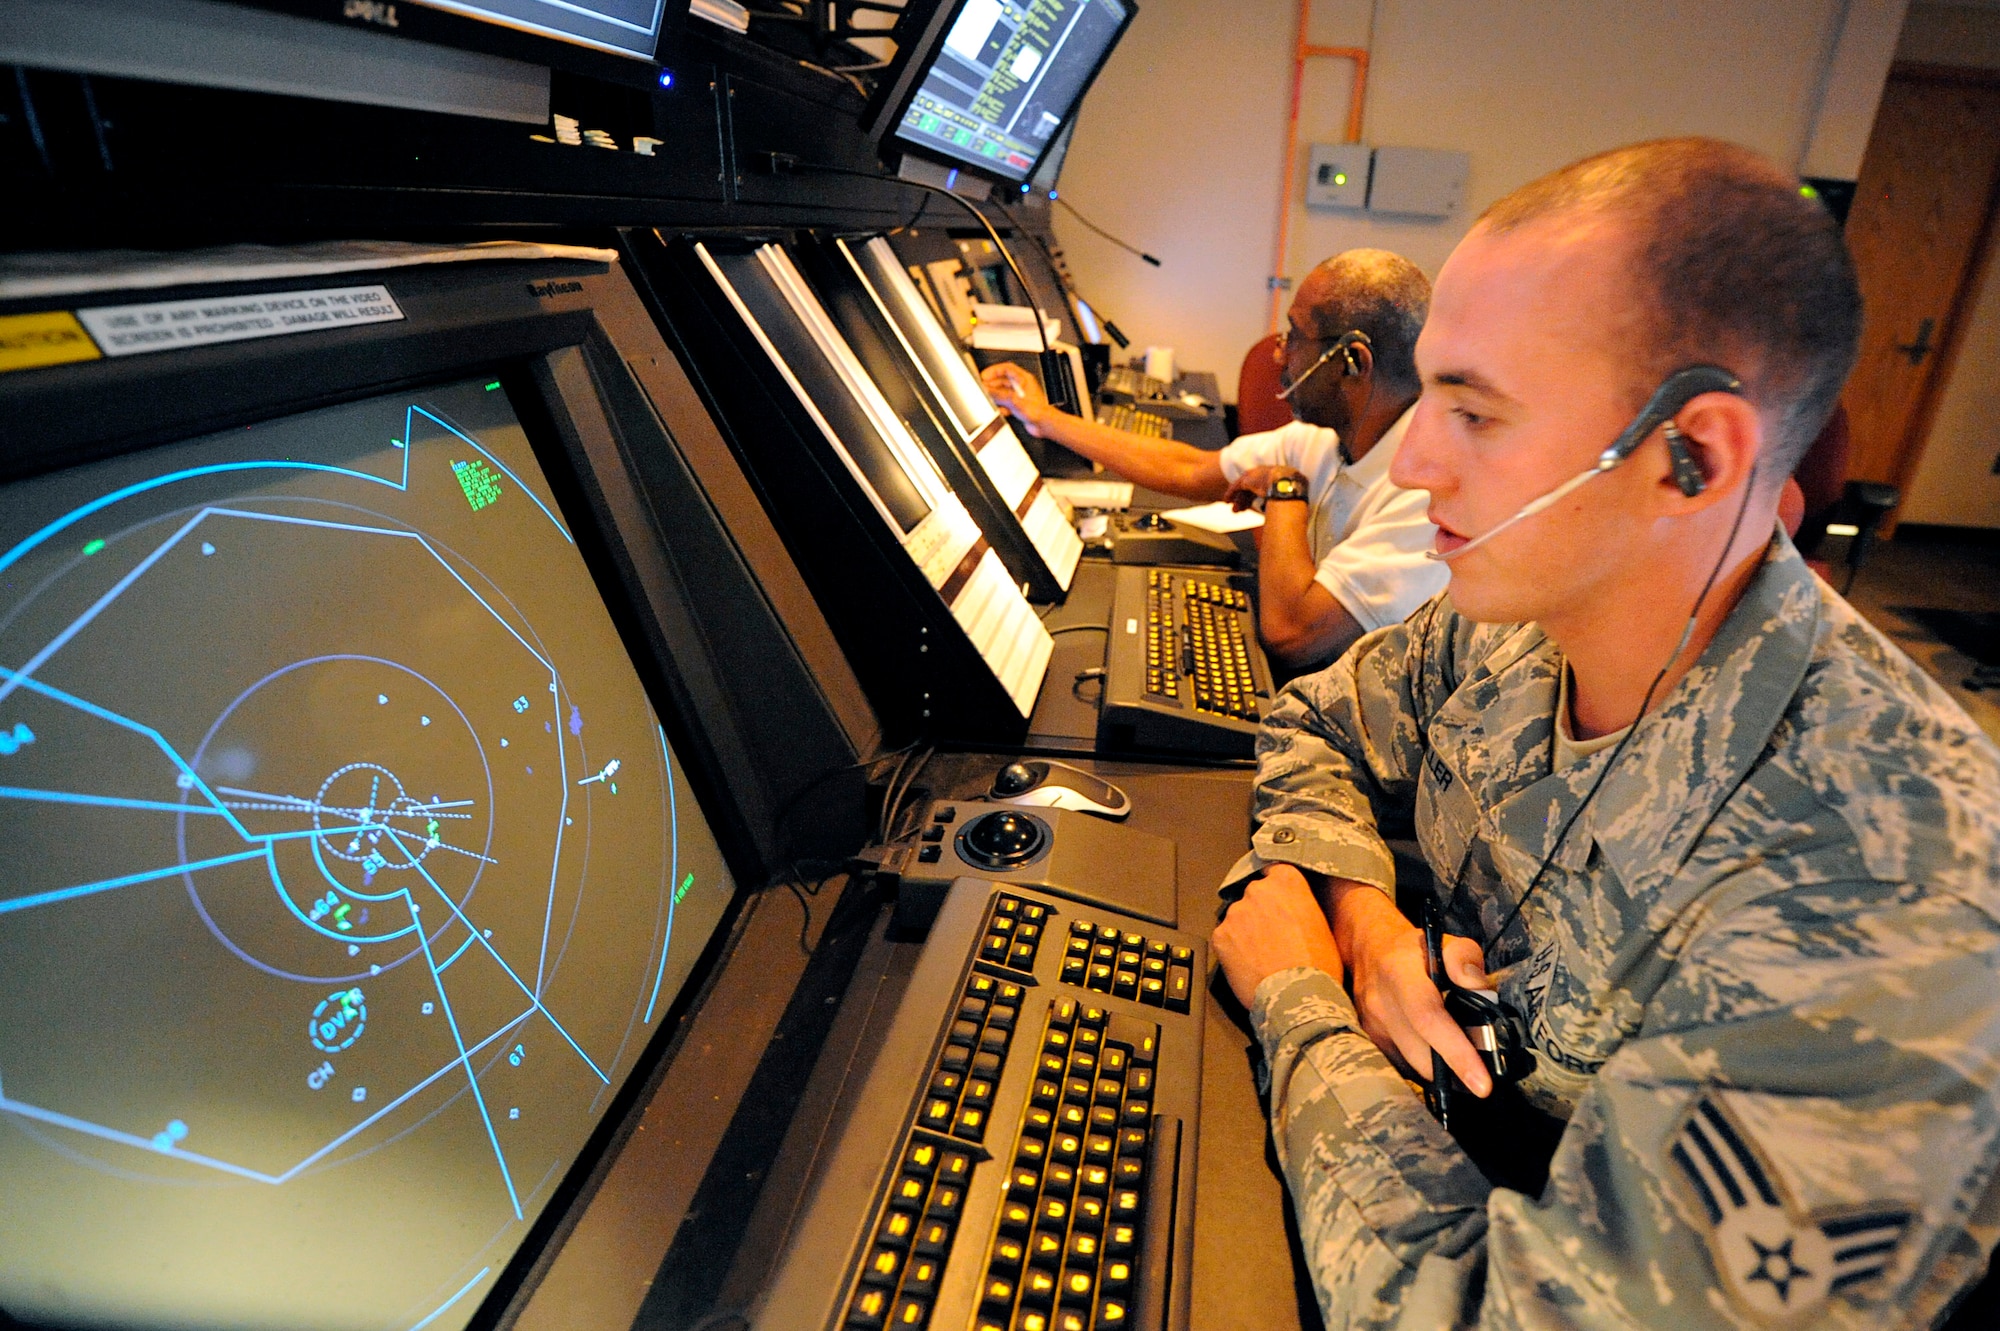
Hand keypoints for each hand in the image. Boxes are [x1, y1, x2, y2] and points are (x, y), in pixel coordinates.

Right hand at [980, 362, 1053, 435]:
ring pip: (1004, 392)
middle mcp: (1022, 386)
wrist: (1044, 424)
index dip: (994, 370)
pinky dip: (1002, 405)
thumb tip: (987, 390)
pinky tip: (1000, 409)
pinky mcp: (1019, 406)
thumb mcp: (1014, 400)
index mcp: (1024, 379)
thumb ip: (999, 394)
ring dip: (996, 396)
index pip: (1007, 368)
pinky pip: (1006, 402)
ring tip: (990, 399)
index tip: (985, 375)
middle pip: (1003, 381)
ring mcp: (1020, 396)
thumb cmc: (1037, 411)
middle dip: (992, 385)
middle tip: (984, 389)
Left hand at [1211, 863, 1343, 1008]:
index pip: (1274, 871)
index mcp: (1287, 881)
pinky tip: (1250, 963)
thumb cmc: (1318, 966)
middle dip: (1261, 912)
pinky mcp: (1220, 935)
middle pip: (1254, 895)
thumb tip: (1292, 910)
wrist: (1297, 996)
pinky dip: (1233, 948)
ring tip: (1263, 955)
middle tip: (1274, 937)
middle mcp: (1258, 890)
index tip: (1277, 900)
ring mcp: (1236, 912)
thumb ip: (1301, 905)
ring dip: (1246, 931)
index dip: (1276, 889)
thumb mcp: (1321, 924)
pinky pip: (1225, 938)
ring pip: (1238, 917)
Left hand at [1223, 465, 1303, 511]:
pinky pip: (1237, 486)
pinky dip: (1231, 493)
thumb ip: (1285, 502)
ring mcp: (1256, 474)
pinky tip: (1226, 501)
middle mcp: (1266, 472)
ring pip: (1244, 487)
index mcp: (1278, 475)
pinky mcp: (1247, 479)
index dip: (1259, 495)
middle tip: (1241, 510)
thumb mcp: (1291, 496)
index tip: (1256, 505)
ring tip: (1235, 511)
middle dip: (1247, 499)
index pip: (1265, 486)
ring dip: (1239, 499)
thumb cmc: (1294, 494)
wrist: (1286, 484)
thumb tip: (1288, 516)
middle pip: (1253, 486)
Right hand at [1329, 881, 1493, 1096]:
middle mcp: (1379, 1004)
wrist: (1367, 951)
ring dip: (1442, 1075)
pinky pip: (1402, 1068)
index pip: (1428, 1019)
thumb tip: (1480, 991)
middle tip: (1484, 1076)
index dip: (1457, 1053)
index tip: (1483, 1084)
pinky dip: (1425, 1070)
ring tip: (1464, 1069)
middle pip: (1422, 1056)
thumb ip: (1466, 958)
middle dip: (1456, 1074)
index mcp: (1399, 974)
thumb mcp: (1444, 941)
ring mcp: (1370, 1027)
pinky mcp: (1369, 1043)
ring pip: (1413, 1069)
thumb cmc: (1413, 950)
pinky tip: (1439, 1059)